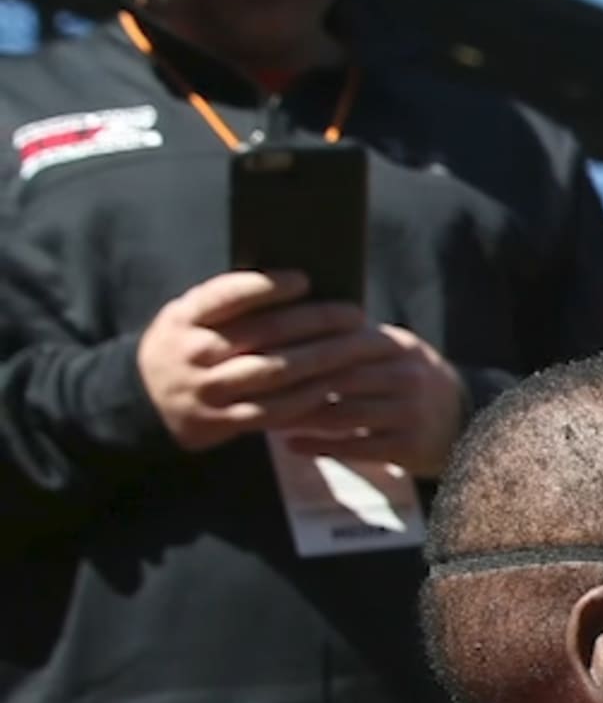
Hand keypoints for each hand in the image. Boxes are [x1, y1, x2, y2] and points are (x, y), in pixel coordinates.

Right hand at [135, 270, 394, 450]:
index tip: (306, 280)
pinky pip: (275, 410)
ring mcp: (209, 390)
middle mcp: (194, 353)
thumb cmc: (186, 346)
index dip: (268, 287)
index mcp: (184, 318)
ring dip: (324, 359)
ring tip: (358, 347)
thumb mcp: (188, 317)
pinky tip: (336, 384)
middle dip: (316, 322)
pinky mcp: (224, 422)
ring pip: (276, 372)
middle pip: (266, 333)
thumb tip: (298, 282)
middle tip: (354, 314)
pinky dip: (309, 397)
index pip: (227, 296)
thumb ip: (227, 302)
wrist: (145, 401)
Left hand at [274, 323, 469, 474]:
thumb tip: (288, 321)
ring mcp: (410, 412)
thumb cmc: (412, 384)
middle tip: (250, 388)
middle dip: (291, 384)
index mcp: (397, 345)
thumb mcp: (393, 351)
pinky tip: (292, 445)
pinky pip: (356, 446)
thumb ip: (351, 340)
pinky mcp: (410, 446)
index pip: (340, 340)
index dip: (297, 346)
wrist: (468, 424)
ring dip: (300, 417)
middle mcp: (407, 375)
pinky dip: (320, 446)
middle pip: (338, 377)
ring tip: (265, 417)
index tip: (257, 352)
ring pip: (343, 413)